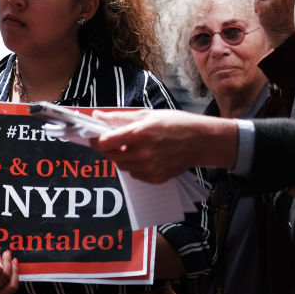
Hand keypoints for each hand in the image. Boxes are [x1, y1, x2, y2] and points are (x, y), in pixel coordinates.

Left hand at [91, 110, 237, 182]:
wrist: (200, 141)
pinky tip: (146, 156)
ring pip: (121, 166)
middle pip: (110, 156)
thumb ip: (120, 118)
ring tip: (135, 147)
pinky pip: (134, 174)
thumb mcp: (148, 115)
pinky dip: (134, 166)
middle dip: (109, 148)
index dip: (95, 140)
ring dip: (121, 157)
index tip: (94, 137)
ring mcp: (149, 168)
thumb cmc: (176, 124)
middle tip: (116, 140)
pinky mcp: (155, 178)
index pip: (104, 142)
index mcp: (138, 134)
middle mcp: (142, 153)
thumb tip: (98, 116)